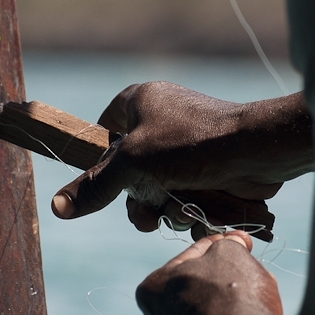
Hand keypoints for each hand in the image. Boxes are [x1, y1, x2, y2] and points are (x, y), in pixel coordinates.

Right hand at [51, 82, 313, 238]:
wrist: (257, 152)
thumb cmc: (190, 146)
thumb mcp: (132, 165)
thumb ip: (95, 185)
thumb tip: (57, 208)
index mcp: (138, 101)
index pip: (103, 132)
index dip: (104, 162)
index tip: (110, 184)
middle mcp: (161, 118)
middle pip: (130, 170)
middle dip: (138, 198)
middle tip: (148, 212)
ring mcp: (186, 142)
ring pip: (158, 186)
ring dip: (164, 207)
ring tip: (177, 212)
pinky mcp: (208, 164)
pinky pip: (184, 191)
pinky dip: (188, 206)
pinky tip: (197, 212)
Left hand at [135, 231, 283, 314]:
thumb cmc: (232, 295)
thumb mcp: (231, 253)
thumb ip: (228, 244)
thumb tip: (235, 241)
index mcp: (150, 291)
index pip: (187, 259)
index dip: (217, 247)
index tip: (237, 244)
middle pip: (191, 295)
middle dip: (216, 283)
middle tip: (245, 274)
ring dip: (222, 314)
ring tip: (251, 307)